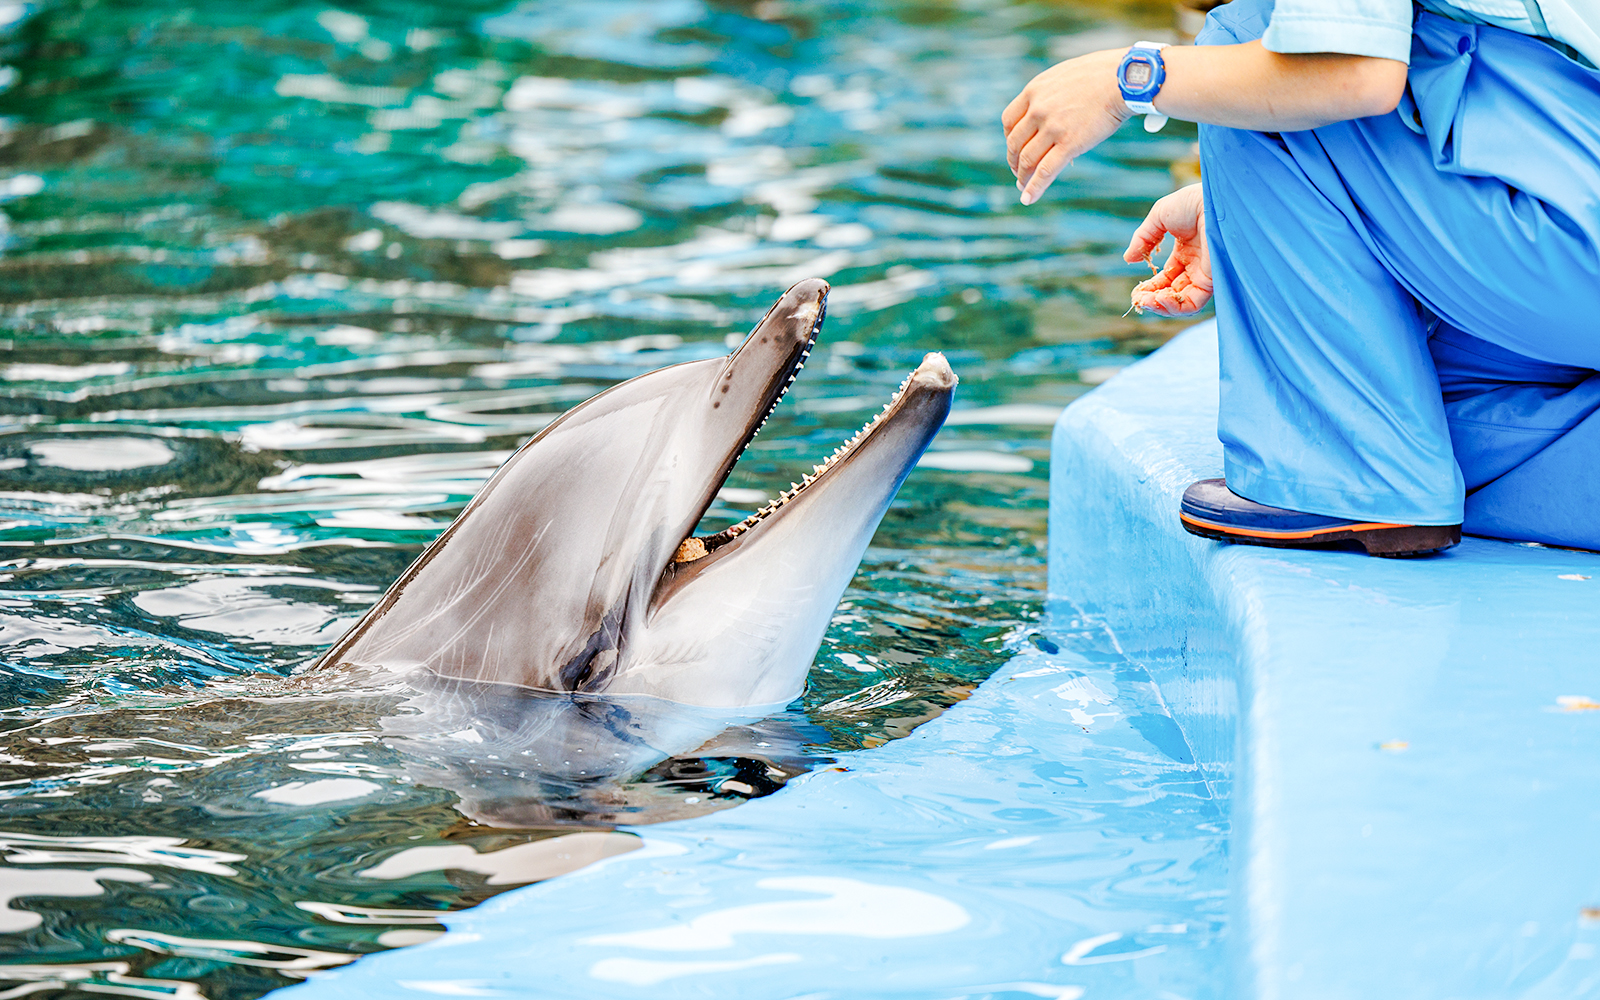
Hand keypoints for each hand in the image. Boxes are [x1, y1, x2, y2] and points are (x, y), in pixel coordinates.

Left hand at [1002, 49, 1129, 205]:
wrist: (1124, 78)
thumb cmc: (1101, 74)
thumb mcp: (1065, 76)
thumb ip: (1051, 95)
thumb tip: (1052, 114)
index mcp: (1034, 90)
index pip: (1009, 120)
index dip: (1009, 138)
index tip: (1015, 148)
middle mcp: (1038, 109)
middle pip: (1015, 143)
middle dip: (1014, 161)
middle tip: (1019, 171)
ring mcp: (1053, 127)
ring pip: (1028, 159)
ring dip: (1023, 176)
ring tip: (1023, 186)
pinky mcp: (1069, 144)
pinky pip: (1045, 171)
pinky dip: (1034, 188)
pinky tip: (1028, 199)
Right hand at [1124, 183, 1211, 315]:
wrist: (1217, 199)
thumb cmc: (1193, 202)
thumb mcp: (1160, 216)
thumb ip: (1143, 239)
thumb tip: (1128, 258)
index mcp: (1187, 250)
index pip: (1167, 277)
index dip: (1150, 287)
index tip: (1136, 291)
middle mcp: (1197, 265)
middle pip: (1173, 293)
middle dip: (1152, 299)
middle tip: (1138, 300)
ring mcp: (1205, 274)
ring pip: (1182, 303)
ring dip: (1160, 306)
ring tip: (1145, 302)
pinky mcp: (1212, 281)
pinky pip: (1192, 304)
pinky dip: (1174, 307)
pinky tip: (1159, 299)